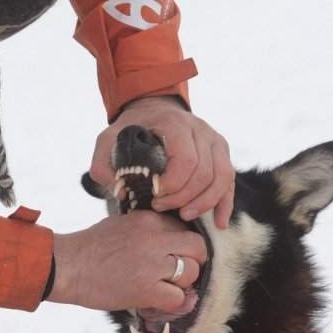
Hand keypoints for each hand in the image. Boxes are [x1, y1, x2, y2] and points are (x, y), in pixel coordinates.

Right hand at [49, 211, 205, 311]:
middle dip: (194, 261)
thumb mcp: (122, 223)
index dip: (183, 245)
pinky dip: (171, 302)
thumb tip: (170, 239)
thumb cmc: (90, 247)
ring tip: (164, 286)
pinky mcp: (145, 289)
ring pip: (191, 273)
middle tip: (180, 272)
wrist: (67, 266)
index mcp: (148, 220)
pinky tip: (156, 300)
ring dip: (182, 284)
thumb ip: (149, 229)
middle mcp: (153, 239)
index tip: (174, 256)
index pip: (185, 229)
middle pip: (197, 248)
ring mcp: (151, 264)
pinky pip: (177, 298)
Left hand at [90, 96, 234, 228]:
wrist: (154, 110)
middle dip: (184, 197)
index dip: (173, 185)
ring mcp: (215, 140)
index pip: (185, 159)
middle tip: (161, 208)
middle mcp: (200, 129)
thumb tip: (121, 192)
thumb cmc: (132, 129)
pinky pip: (229, 180)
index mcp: (174, 123)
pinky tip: (219, 222)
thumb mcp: (108, 140)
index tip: (155, 196)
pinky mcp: (222, 152)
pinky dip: (225, 203)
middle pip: (204, 172)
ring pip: (222, 177)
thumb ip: (103, 165)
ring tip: (184, 216)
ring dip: (205, 202)